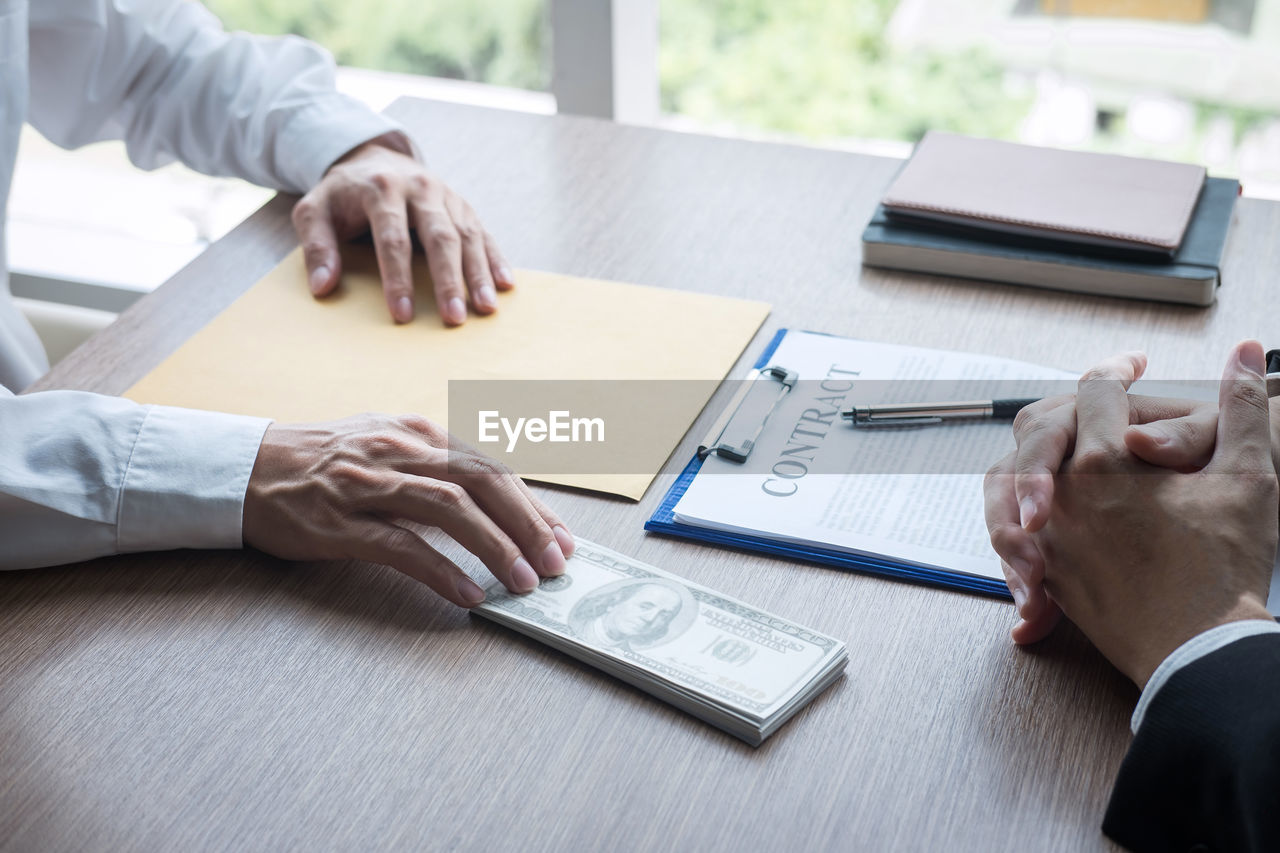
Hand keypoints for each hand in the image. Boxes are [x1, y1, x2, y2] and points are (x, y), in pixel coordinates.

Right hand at [242, 413, 573, 606]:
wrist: (244, 468)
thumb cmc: (324, 463)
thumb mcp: (387, 446)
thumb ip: (438, 470)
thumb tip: (498, 511)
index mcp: (417, 431)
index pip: (491, 467)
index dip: (532, 505)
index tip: (562, 538)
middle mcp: (399, 450)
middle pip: (481, 481)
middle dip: (528, 523)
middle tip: (557, 562)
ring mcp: (367, 484)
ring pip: (449, 508)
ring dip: (495, 546)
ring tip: (524, 581)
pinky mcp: (338, 522)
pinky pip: (400, 545)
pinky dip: (441, 570)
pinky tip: (467, 594)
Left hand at [291, 137, 514, 325]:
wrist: (374, 157)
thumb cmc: (342, 194)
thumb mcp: (314, 210)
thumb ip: (316, 246)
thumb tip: (323, 286)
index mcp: (382, 189)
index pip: (392, 238)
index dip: (398, 278)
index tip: (402, 314)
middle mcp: (420, 189)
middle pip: (439, 237)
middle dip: (448, 280)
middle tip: (454, 317)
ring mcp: (446, 196)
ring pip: (467, 235)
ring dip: (478, 274)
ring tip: (486, 308)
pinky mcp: (463, 206)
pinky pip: (483, 233)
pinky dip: (496, 259)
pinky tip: (505, 285)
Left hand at [1021, 343, 1275, 686]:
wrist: (1197, 652)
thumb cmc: (1223, 569)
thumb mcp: (1248, 478)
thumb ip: (1241, 408)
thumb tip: (1244, 352)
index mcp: (1106, 461)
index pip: (1097, 392)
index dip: (1118, 371)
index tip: (1131, 367)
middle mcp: (1062, 494)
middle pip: (1041, 427)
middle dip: (1070, 410)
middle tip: (1099, 410)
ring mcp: (1046, 534)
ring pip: (1014, 475)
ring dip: (1040, 458)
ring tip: (1073, 452)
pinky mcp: (1044, 569)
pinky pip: (1018, 529)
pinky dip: (1032, 513)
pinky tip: (1055, 513)